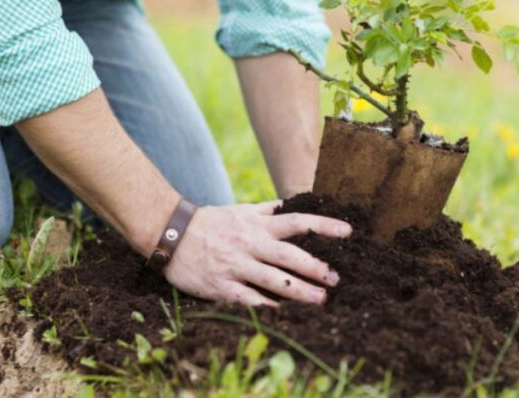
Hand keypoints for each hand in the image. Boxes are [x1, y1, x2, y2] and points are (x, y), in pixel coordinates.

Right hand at [164, 201, 351, 306]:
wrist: (170, 234)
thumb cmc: (211, 222)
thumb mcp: (241, 210)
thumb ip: (268, 210)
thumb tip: (294, 202)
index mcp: (257, 224)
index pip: (297, 221)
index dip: (323, 226)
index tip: (347, 232)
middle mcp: (250, 243)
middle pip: (288, 255)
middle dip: (315, 267)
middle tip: (336, 278)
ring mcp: (235, 265)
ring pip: (273, 280)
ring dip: (299, 291)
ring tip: (321, 300)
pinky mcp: (221, 286)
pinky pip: (249, 299)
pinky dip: (268, 307)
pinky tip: (286, 315)